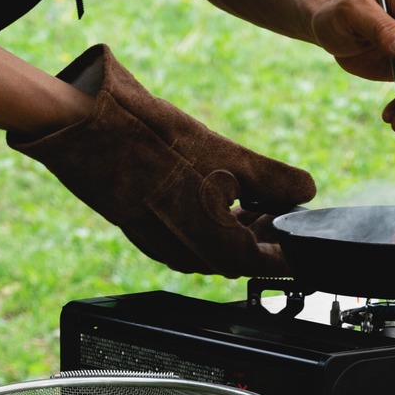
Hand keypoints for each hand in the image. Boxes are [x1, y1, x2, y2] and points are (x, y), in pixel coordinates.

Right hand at [8, 45, 316, 277]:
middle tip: (282, 197)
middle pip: (246, 253)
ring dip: (239, 219)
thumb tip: (305, 191)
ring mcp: (166, 246)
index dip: (294, 239)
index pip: (274, 262)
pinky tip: (211, 183)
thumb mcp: (231, 158)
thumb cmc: (155, 148)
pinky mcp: (147, 228)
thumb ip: (276, 182)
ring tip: (250, 187)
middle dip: (267, 225)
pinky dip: (210, 214)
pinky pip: (191, 232)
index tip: (304, 221)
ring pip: (218, 242)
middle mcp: (192, 258)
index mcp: (218, 251)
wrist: (89, 133)